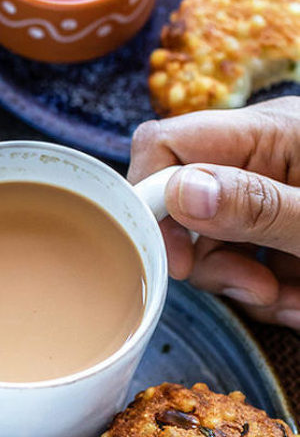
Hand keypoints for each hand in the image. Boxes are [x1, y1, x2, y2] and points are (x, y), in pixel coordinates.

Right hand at [128, 98, 299, 328]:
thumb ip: (256, 206)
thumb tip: (178, 192)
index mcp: (269, 134)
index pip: (167, 144)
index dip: (151, 200)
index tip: (174, 258)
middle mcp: (259, 162)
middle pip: (182, 209)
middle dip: (209, 261)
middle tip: (256, 289)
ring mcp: (267, 200)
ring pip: (209, 249)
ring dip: (242, 289)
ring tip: (290, 301)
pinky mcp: (276, 237)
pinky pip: (242, 270)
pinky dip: (266, 298)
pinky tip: (299, 302)